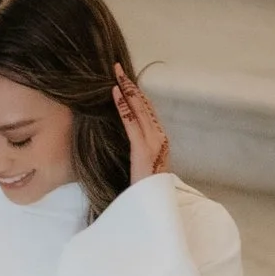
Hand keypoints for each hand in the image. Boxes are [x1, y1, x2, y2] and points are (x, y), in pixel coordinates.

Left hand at [115, 67, 170, 183]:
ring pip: (139, 109)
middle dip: (130, 84)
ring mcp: (153, 143)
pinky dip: (123, 106)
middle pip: (144, 105)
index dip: (136, 92)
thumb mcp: (141, 163)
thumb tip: (124, 133)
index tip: (125, 78)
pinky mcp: (143, 150)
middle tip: (117, 67)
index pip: (147, 110)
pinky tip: (114, 93)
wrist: (150, 208)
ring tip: (115, 73)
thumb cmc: (143, 188)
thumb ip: (137, 147)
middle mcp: (160, 138)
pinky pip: (131, 123)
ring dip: (127, 89)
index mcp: (159, 140)